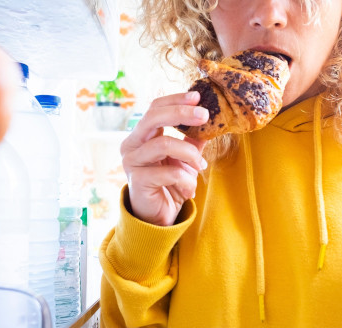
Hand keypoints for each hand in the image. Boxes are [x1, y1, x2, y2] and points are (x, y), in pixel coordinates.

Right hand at [120, 91, 208, 225]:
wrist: (158, 216)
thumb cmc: (170, 184)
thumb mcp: (185, 159)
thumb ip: (192, 140)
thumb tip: (209, 121)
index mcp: (142, 135)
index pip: (155, 108)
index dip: (175, 100)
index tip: (198, 97)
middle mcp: (132, 144)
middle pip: (153, 117)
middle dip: (181, 113)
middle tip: (204, 115)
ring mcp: (132, 162)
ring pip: (164, 143)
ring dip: (189, 154)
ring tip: (201, 167)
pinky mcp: (138, 181)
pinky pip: (168, 172)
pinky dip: (186, 180)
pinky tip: (190, 190)